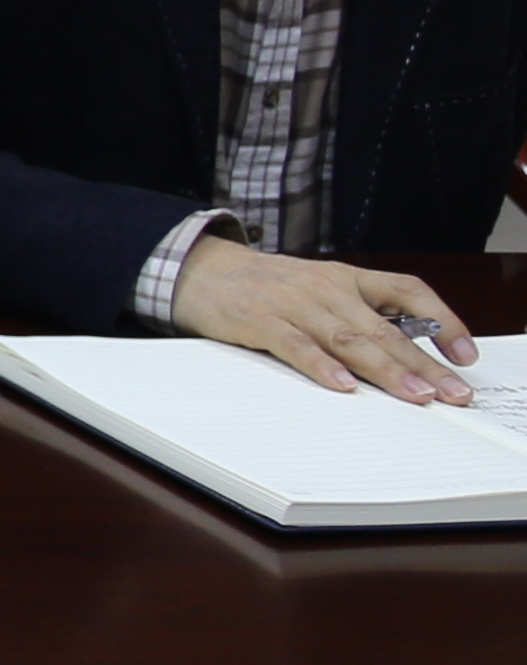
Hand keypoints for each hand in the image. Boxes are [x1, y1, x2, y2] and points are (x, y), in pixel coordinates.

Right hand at [173, 240, 478, 403]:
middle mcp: (326, 287)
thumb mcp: (317, 289)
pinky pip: (296, 346)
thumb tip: (407, 355)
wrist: (199, 269)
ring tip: (414, 396)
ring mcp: (293, 303)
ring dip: (385, 370)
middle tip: (450, 393)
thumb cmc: (265, 287)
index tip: (464, 354)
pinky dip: (321, 366)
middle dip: (422, 364)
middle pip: (384, 327)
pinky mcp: (260, 320)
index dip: (441, 319)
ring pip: (348, 339)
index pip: (407, 290)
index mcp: (346, 277)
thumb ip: (357, 315)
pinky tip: (343, 385)